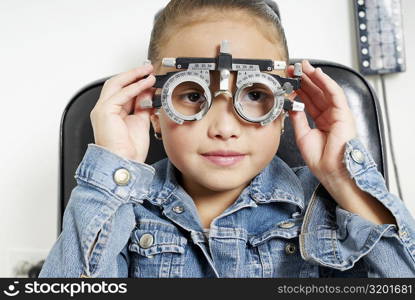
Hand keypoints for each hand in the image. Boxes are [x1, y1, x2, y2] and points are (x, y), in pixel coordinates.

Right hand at [90, 63, 156, 163]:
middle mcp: (105, 110)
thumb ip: (144, 106)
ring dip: (133, 76)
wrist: (124, 163)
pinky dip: (135, 87)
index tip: (148, 76)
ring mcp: (102, 110)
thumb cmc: (130, 150)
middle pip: (116, 83)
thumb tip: (149, 93)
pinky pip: (121, 94)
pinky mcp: (105, 111)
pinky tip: (145, 83)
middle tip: (148, 68)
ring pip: (116, 84)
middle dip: (133, 74)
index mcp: (112, 113)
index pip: (122, 91)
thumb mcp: (141, 121)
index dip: (135, 81)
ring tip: (148, 71)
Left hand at [286, 60, 357, 183]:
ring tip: (303, 66)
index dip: (299, 89)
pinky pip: (334, 93)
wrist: (331, 170)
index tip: (290, 80)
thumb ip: (297, 118)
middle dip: (305, 79)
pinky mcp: (344, 113)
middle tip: (294, 68)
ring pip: (325, 90)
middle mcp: (330, 115)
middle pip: (317, 92)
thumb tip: (291, 105)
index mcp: (321, 121)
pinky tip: (317, 73)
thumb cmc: (320, 159)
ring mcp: (338, 114)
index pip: (309, 100)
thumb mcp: (302, 134)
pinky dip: (326, 82)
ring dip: (314, 76)